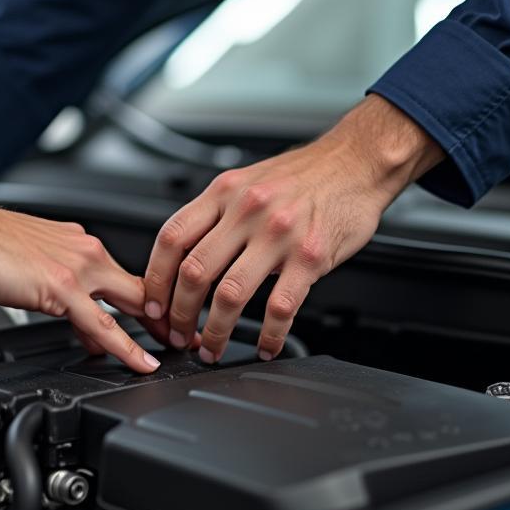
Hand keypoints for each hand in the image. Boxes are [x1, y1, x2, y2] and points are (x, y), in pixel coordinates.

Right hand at [0, 200, 160, 373]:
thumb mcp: (34, 265)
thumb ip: (62, 291)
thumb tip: (80, 322)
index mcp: (81, 243)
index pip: (129, 275)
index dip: (153, 299)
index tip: (167, 318)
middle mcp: (87, 251)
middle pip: (142, 286)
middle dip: (169, 313)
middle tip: (188, 335)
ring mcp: (77, 269)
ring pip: (132, 303)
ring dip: (157, 329)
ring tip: (177, 350)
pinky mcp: (61, 288)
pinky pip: (102, 325)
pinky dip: (125, 347)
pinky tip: (139, 363)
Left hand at [143, 95, 442, 362]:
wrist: (357, 161)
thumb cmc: (303, 176)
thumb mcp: (246, 181)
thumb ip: (215, 214)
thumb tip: (182, 255)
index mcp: (224, 192)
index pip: (171, 237)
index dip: (155, 278)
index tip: (152, 304)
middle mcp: (247, 210)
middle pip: (194, 271)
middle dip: (179, 314)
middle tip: (178, 335)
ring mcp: (278, 234)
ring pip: (230, 294)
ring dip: (215, 331)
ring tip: (212, 348)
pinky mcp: (310, 256)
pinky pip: (280, 307)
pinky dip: (268, 335)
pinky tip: (265, 346)